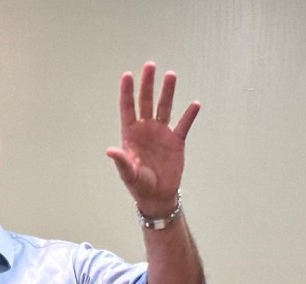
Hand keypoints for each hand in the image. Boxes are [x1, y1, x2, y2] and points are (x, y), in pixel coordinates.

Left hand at [106, 61, 199, 217]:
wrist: (158, 196)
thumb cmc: (139, 185)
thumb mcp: (128, 174)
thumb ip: (121, 161)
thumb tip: (110, 151)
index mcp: (131, 134)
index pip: (128, 108)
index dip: (127, 92)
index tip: (128, 75)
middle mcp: (146, 129)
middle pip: (146, 102)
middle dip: (148, 84)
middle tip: (151, 65)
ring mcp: (162, 133)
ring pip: (165, 108)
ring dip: (168, 92)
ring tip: (171, 75)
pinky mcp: (176, 141)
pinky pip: (184, 125)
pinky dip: (189, 115)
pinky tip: (195, 104)